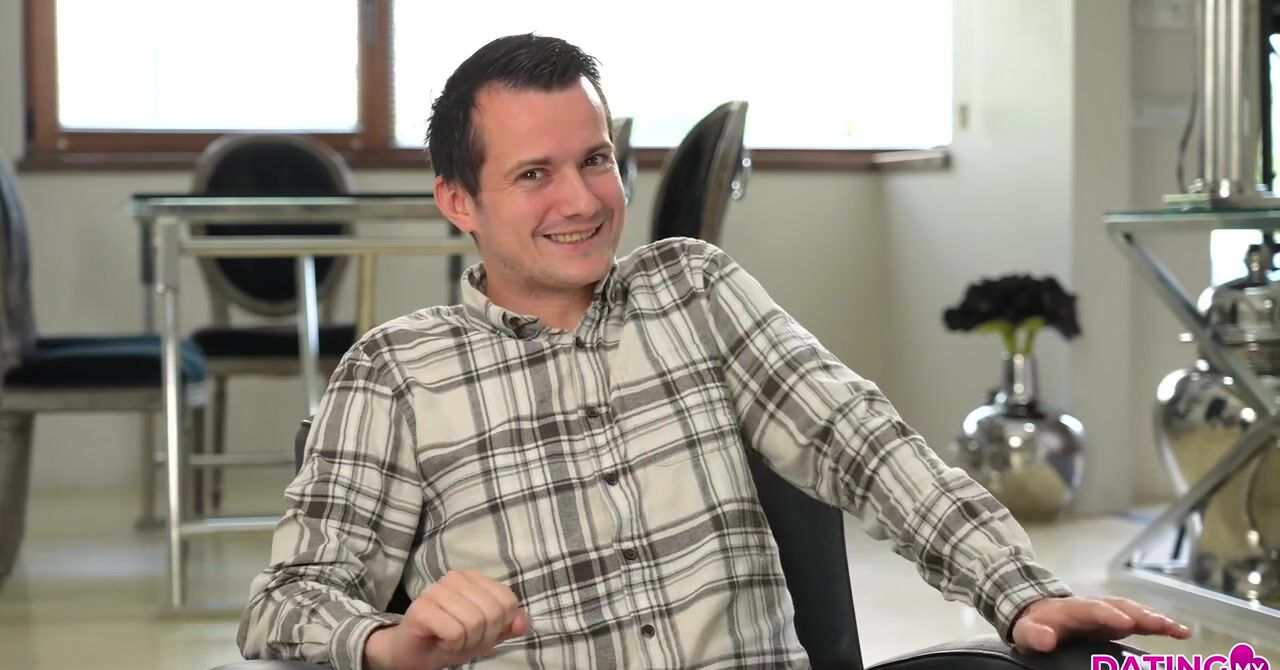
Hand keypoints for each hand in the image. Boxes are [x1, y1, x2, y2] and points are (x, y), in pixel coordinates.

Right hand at [365, 569, 529, 669]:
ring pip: (474, 623)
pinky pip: (455, 632)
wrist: (413, 654)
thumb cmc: (450, 639)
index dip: (499, 626)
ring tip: (451, 640)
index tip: (480, 633)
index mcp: (474, 578)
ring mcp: (436, 590)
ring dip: (465, 643)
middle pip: (492, 612)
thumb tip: (522, 622)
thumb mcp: (487, 635)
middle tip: (463, 639)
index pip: (508, 601)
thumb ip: (508, 626)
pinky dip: (451, 645)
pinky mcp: (421, 608)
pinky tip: (440, 641)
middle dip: (482, 637)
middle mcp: (455, 578)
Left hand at [1011, 595, 1190, 652]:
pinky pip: (1141, 621)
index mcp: (1072, 609)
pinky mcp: (1118, 622)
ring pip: (1134, 611)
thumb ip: (1035, 635)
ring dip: (1155, 619)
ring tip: (1177, 629)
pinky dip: (1160, 625)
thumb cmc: (1034, 626)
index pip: (1092, 609)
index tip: (1125, 622)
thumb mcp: (1027, 632)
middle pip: (1119, 606)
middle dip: (1140, 614)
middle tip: (1160, 624)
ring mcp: (1108, 612)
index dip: (1109, 615)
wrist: (1038, 615)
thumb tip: (1044, 639)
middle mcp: (1094, 607)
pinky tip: (1181, 633)